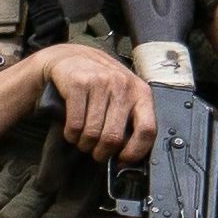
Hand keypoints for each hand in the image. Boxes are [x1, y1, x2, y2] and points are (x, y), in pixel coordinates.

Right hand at [30, 39, 154, 164]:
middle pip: (114, 137)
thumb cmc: (100, 83)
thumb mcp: (123, 95)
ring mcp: (100, 82)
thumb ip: (130, 118)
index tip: (123, 160)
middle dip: (102, 153)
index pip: (147, 130)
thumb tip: (129, 156)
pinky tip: (72, 132)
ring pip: (93, 133)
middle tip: (96, 153)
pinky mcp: (78, 83)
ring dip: (85, 144)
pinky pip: (75, 124)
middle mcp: (123, 85)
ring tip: (83, 141)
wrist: (70, 57)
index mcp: (141, 92)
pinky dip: (71, 135)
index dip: (135, 152)